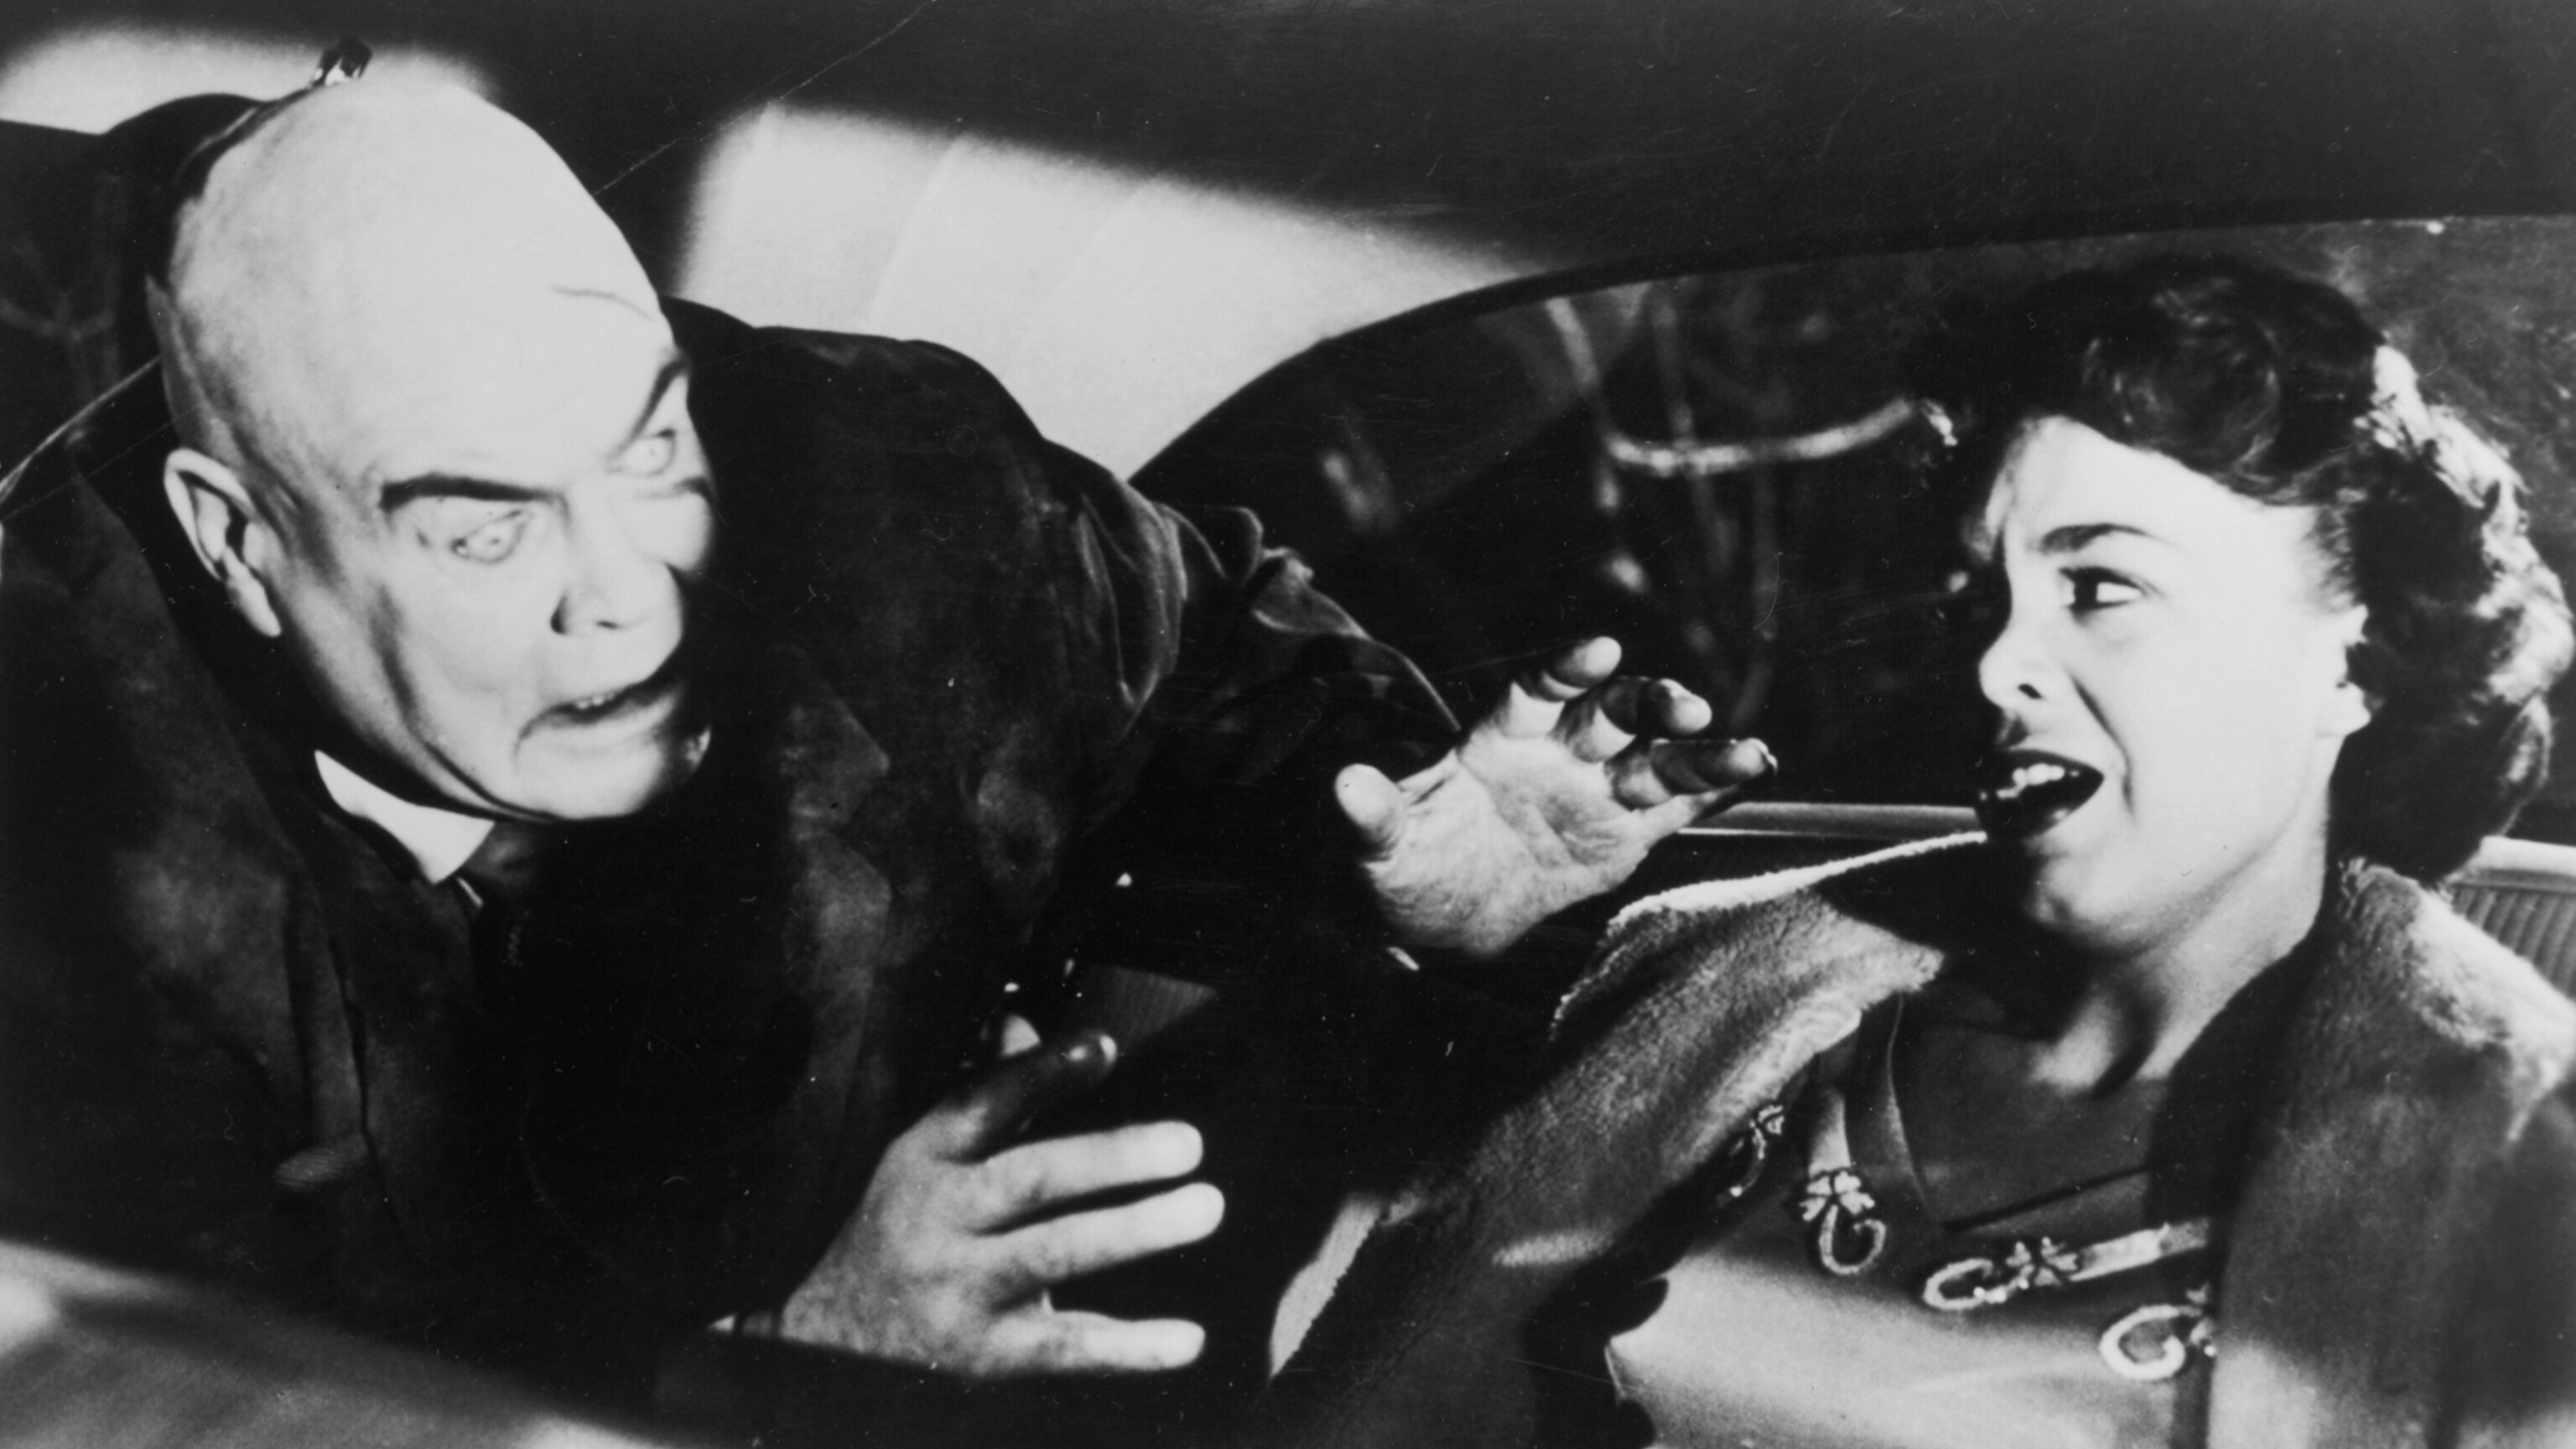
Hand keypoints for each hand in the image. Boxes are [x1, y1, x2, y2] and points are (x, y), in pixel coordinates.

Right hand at [778, 1018, 1224, 1376]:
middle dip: (1111, 1158)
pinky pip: (1064, 1348)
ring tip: (1203, 1207)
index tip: (1103, 1047)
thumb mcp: (926, 1153)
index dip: (1041, 1073)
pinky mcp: (986, 1355)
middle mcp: (939, 1220)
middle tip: (1188, 1143)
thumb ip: (988, 1091)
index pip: (981, 1103)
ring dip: (1133, 1232)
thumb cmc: (901, 1222)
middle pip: (1029, 1180)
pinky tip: (1188, 1339)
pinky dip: (1129, 1348)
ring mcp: (960, 1291)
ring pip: (1052, 1256)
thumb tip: (1025, 1018)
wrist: (831, 1333)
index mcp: (927, 1157)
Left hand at [1338, 637, 1773, 956]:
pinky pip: (1675, 805)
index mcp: (1499, 737)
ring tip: (1744, 752)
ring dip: (1698, 749)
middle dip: (1647, 703)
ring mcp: (1595, 789)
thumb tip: (1342, 784)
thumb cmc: (1404, 864)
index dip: (1568, 667)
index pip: (1538, 688)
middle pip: (1610, 713)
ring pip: (1654, 756)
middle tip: (1684, 704)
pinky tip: (1753, 770)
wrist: (1439, 912)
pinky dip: (1713, 788)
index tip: (1601, 650)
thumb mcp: (1376, 845)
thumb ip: (1368, 813)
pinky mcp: (1624, 832)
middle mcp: (1556, 751)